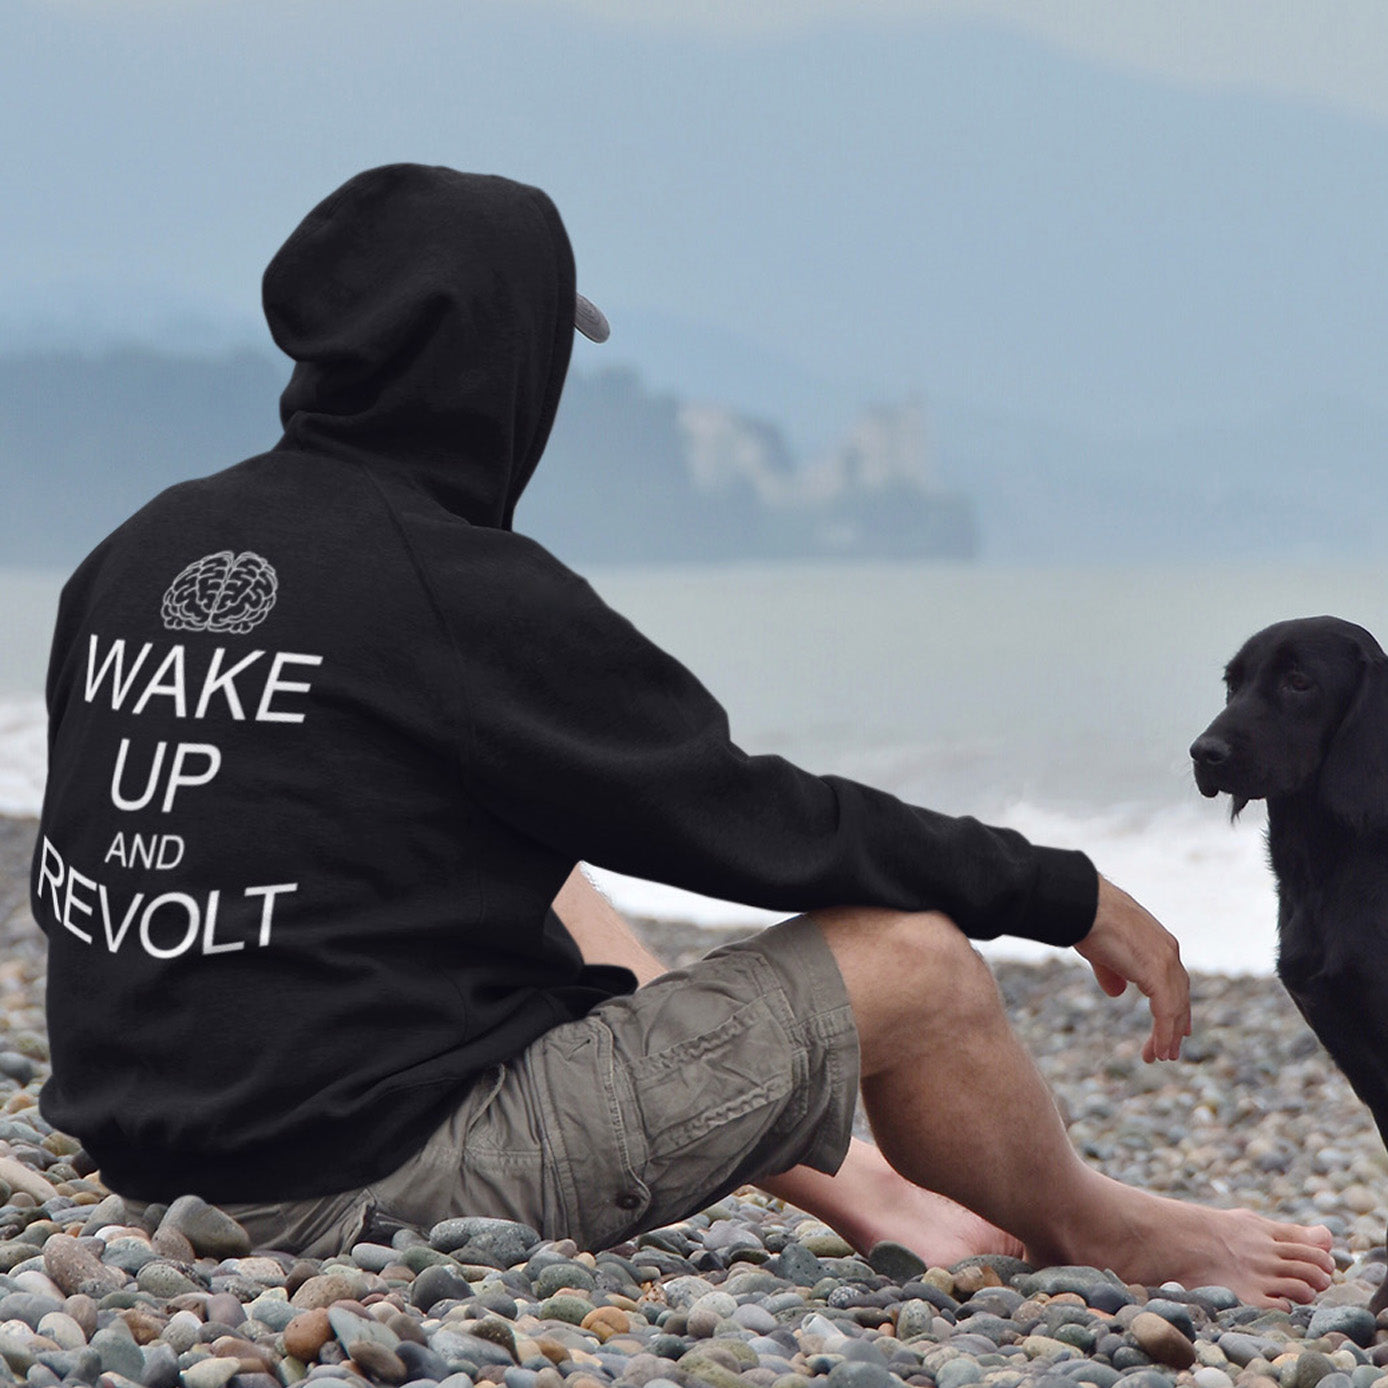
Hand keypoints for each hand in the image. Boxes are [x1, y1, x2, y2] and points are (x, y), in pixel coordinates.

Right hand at [1074, 875, 1190, 1062]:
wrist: (1084, 905)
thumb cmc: (1087, 919)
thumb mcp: (1103, 951)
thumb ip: (1113, 972)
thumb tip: (1117, 993)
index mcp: (1158, 943)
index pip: (1175, 980)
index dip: (1176, 1005)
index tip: (1178, 1027)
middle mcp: (1168, 952)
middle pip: (1180, 995)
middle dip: (1176, 1024)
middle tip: (1171, 1049)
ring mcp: (1166, 961)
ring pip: (1176, 1007)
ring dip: (1169, 1034)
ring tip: (1162, 1056)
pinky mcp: (1157, 972)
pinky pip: (1166, 1011)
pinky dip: (1164, 1032)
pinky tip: (1158, 1049)